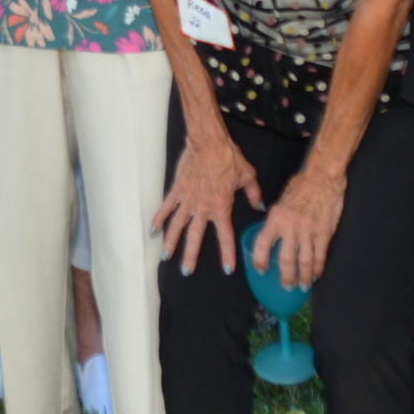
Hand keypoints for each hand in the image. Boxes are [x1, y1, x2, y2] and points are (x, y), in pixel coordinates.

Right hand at [150, 116, 262, 275]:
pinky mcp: (177, 189)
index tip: (227, 269)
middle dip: (190, 255)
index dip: (227, 254)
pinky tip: (153, 230)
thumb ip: (254, 194)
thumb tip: (260, 206)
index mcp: (221, 207)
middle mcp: (202, 207)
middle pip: (195, 236)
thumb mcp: (248, 176)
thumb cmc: (229, 158)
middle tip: (186, 271)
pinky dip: (159, 218)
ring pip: (177, 225)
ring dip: (171, 242)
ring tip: (166, 256)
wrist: (208, 142)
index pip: (225, 236)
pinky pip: (166, 207)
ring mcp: (187, 199)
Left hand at [252, 165, 346, 289]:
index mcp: (276, 217)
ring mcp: (308, 230)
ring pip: (304, 261)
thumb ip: (277, 219)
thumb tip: (272, 233)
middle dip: (286, 276)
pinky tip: (317, 274)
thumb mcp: (281, 200)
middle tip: (286, 286)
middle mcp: (290, 226)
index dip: (260, 260)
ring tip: (303, 285)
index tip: (261, 271)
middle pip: (285, 259)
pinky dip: (318, 268)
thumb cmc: (302, 185)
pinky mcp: (324, 232)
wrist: (323, 177)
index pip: (262, 243)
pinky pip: (320, 255)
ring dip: (303, 276)